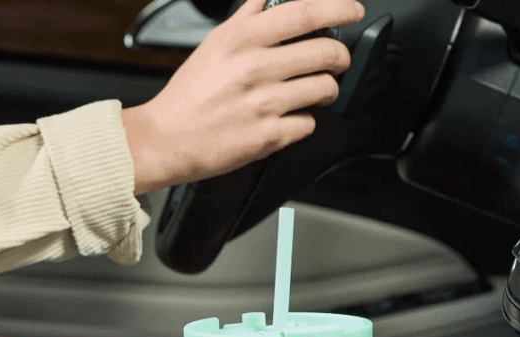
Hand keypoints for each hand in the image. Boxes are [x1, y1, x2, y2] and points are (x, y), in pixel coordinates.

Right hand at [121, 0, 363, 193]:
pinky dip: (304, 123)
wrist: (167, 141)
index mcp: (242, 40)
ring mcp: (264, 104)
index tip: (352, 11)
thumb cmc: (188, 98)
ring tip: (313, 93)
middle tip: (335, 62)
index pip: (306, 12)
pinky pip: (308, 125)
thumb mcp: (213, 45)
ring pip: (323, 89)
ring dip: (326, 91)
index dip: (339, 8)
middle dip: (339, 58)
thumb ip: (246, 18)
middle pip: (325, 53)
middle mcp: (256, 68)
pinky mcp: (268, 137)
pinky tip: (290, 119)